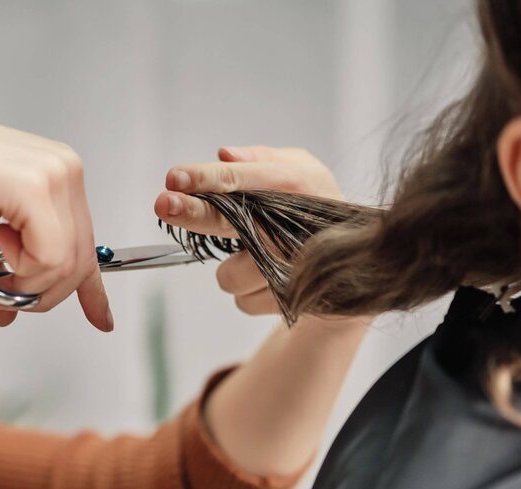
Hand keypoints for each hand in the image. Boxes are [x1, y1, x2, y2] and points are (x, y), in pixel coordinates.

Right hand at [0, 105, 111, 330]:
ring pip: (68, 263)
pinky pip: (50, 256)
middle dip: (44, 292)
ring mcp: (54, 174)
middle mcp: (64, 170)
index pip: (87, 243)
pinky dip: (23, 271)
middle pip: (81, 259)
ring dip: (27, 284)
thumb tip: (7, 313)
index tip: (101, 319)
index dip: (93, 289)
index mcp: (58, 177)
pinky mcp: (34, 185)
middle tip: (7, 294)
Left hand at [155, 145, 342, 314]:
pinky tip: (269, 279)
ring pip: (229, 275)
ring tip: (257, 259)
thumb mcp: (300, 169)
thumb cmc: (315, 206)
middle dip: (194, 213)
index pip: (241, 178)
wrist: (356, 267)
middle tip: (164, 204)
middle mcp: (293, 227)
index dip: (206, 178)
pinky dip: (248, 292)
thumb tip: (224, 154)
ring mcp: (294, 268)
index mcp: (296, 184)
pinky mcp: (291, 301)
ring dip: (232, 269)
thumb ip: (262, 159)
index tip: (174, 177)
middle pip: (230, 221)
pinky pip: (243, 301)